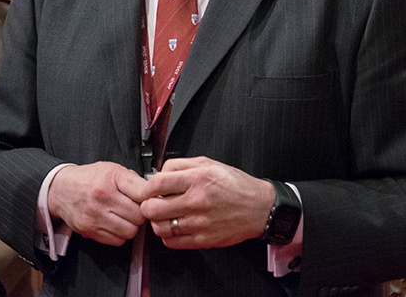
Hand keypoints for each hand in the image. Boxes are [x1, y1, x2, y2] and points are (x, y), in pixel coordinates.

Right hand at [46, 162, 146, 245]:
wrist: (60, 188)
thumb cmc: (88, 178)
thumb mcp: (111, 169)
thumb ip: (133, 180)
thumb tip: (154, 193)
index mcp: (110, 178)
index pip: (143, 193)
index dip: (150, 198)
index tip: (150, 200)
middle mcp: (102, 196)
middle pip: (139, 216)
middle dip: (140, 214)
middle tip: (135, 209)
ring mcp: (95, 215)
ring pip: (130, 231)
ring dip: (131, 226)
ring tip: (124, 217)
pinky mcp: (89, 229)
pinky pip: (117, 241)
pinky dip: (119, 235)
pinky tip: (114, 224)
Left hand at [136, 156, 273, 248]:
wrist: (260, 208)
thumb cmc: (235, 184)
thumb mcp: (208, 163)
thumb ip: (180, 165)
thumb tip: (158, 172)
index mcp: (196, 180)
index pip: (157, 184)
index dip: (146, 187)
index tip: (147, 189)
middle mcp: (196, 202)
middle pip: (152, 209)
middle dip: (148, 205)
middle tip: (152, 203)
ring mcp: (199, 223)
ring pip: (159, 228)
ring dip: (157, 221)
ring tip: (164, 215)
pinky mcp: (203, 240)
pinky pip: (172, 242)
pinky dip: (167, 235)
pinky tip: (174, 226)